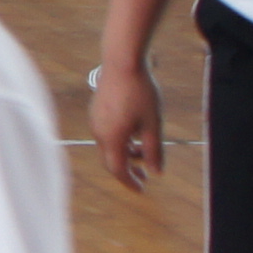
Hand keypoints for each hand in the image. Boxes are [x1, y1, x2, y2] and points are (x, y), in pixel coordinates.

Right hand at [89, 57, 166, 192]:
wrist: (122, 63)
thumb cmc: (141, 92)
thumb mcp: (152, 123)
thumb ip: (153, 150)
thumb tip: (157, 172)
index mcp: (112, 138)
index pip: (118, 169)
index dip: (130, 182)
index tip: (142, 189)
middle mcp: (99, 132)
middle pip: (111, 160)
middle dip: (128, 170)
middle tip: (144, 176)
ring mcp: (95, 121)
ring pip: (109, 146)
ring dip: (125, 153)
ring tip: (143, 151)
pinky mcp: (96, 111)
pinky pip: (106, 133)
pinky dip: (119, 141)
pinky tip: (134, 133)